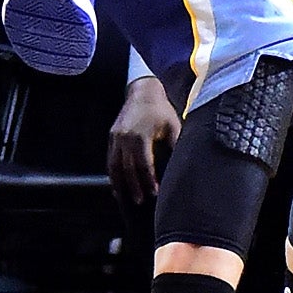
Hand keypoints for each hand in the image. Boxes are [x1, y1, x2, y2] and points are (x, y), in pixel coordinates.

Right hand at [107, 74, 178, 203]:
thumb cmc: (161, 110)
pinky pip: (110, 159)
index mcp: (140, 136)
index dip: (149, 181)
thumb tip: (182, 167)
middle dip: (133, 187)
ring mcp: (115, 137)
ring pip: (114, 166)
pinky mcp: (111, 136)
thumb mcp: (173, 127)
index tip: (156, 193)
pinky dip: (113, 173)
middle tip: (140, 202)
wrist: (143, 91)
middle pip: (127, 169)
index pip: (144, 166)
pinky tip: (117, 184)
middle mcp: (124, 138)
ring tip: (125, 198)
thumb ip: (175, 147)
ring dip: (119, 183)